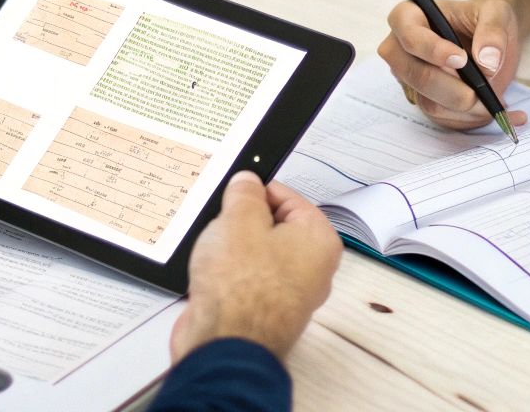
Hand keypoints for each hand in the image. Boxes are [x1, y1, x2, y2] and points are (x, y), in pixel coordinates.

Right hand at [171, 173, 342, 362]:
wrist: (224, 346)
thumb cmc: (243, 291)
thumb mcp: (239, 219)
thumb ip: (244, 194)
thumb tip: (247, 183)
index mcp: (318, 240)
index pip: (289, 198)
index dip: (257, 191)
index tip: (235, 190)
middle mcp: (311, 269)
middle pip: (273, 227)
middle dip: (242, 223)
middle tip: (221, 221)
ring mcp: (287, 294)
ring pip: (256, 255)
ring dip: (231, 250)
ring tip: (214, 251)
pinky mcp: (262, 312)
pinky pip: (244, 280)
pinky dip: (226, 275)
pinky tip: (210, 275)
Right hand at [378, 0, 529, 130]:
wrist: (491, 44)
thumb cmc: (485, 21)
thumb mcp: (498, 13)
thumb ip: (494, 30)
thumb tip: (487, 61)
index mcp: (410, 16)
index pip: (408, 34)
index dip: (431, 49)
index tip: (462, 59)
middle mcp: (402, 50)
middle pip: (412, 74)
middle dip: (449, 87)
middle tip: (478, 91)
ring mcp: (411, 79)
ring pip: (428, 102)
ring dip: (464, 106)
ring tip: (493, 97)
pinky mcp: (425, 101)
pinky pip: (443, 118)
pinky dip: (472, 118)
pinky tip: (495, 109)